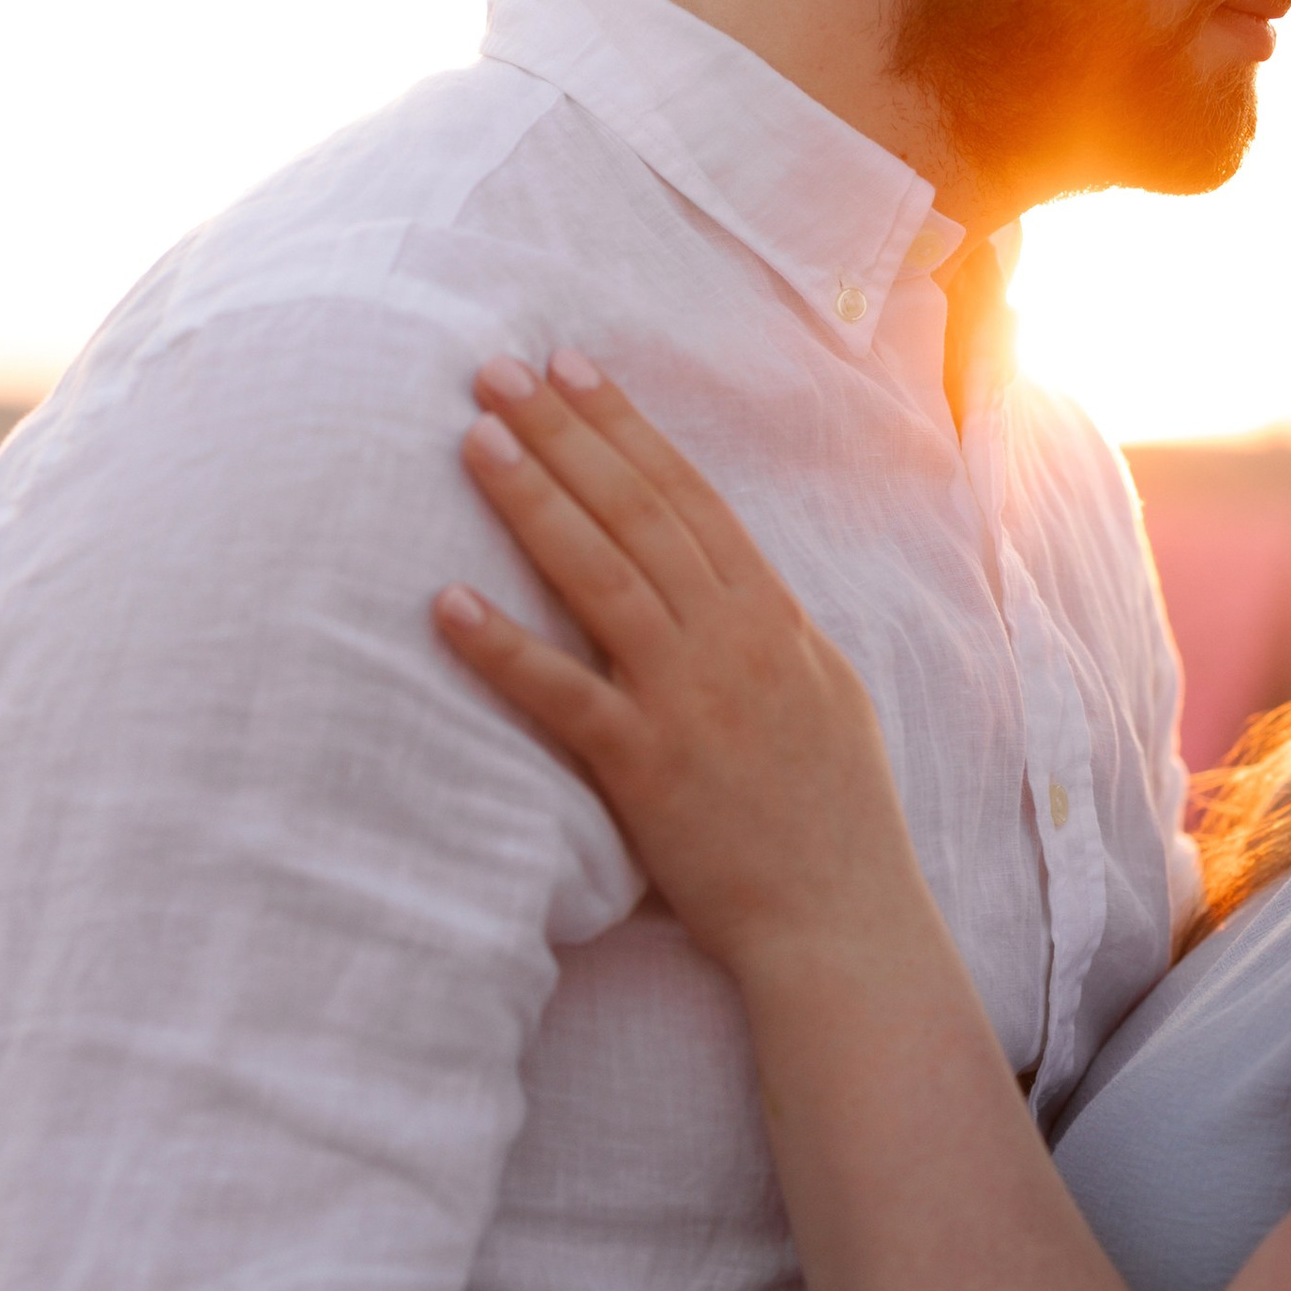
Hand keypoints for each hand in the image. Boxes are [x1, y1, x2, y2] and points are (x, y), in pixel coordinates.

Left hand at [436, 351, 932, 982]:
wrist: (843, 922)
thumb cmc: (837, 823)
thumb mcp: (828, 701)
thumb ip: (773, 638)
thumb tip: (732, 590)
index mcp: (776, 619)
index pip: (691, 498)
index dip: (628, 428)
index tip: (574, 368)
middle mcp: (734, 641)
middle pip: (639, 512)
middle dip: (567, 432)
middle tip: (499, 369)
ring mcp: (691, 699)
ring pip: (601, 574)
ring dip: (535, 500)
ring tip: (476, 438)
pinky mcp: (647, 767)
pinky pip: (563, 694)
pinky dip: (504, 647)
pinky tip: (447, 603)